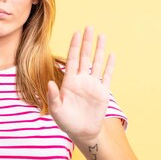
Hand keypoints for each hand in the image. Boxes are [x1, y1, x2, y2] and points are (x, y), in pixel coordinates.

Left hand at [47, 26, 113, 140]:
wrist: (83, 132)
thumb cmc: (66, 122)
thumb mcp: (56, 110)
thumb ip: (53, 96)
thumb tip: (49, 83)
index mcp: (69, 82)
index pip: (72, 60)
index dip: (74, 46)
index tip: (76, 33)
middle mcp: (82, 80)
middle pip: (85, 57)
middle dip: (87, 42)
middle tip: (89, 27)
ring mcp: (93, 85)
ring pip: (97, 63)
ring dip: (99, 50)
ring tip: (102, 35)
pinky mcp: (103, 92)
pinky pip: (107, 76)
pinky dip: (109, 65)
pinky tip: (111, 54)